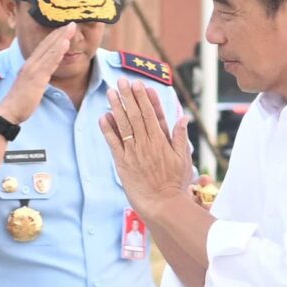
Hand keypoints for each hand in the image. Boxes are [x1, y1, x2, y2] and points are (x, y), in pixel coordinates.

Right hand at [0, 23, 79, 125]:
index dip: (54, 36)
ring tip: (71, 26)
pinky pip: (49, 61)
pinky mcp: (36, 77)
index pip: (43, 46)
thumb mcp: (30, 86)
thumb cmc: (20, 102)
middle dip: (59, 32)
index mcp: (29, 65)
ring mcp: (33, 69)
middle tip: (71, 21)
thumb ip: (38, 79)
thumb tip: (44, 77)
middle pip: (47, 43)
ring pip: (49, 49)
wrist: (10, 111)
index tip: (64, 27)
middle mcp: (30, 64)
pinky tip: (65, 42)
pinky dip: (58, 50)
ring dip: (61, 37)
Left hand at [101, 81, 193, 210]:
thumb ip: (180, 136)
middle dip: (129, 97)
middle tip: (122, 81)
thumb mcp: (183, 158)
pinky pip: (114, 143)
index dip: (145, 98)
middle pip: (136, 115)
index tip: (140, 85)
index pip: (152, 114)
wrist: (162, 204)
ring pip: (124, 125)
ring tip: (111, 92)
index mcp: (162, 141)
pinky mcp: (123, 163)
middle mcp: (147, 144)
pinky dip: (108, 129)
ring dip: (117, 108)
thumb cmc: (175, 183)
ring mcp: (134, 153)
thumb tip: (183, 117)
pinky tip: (103, 117)